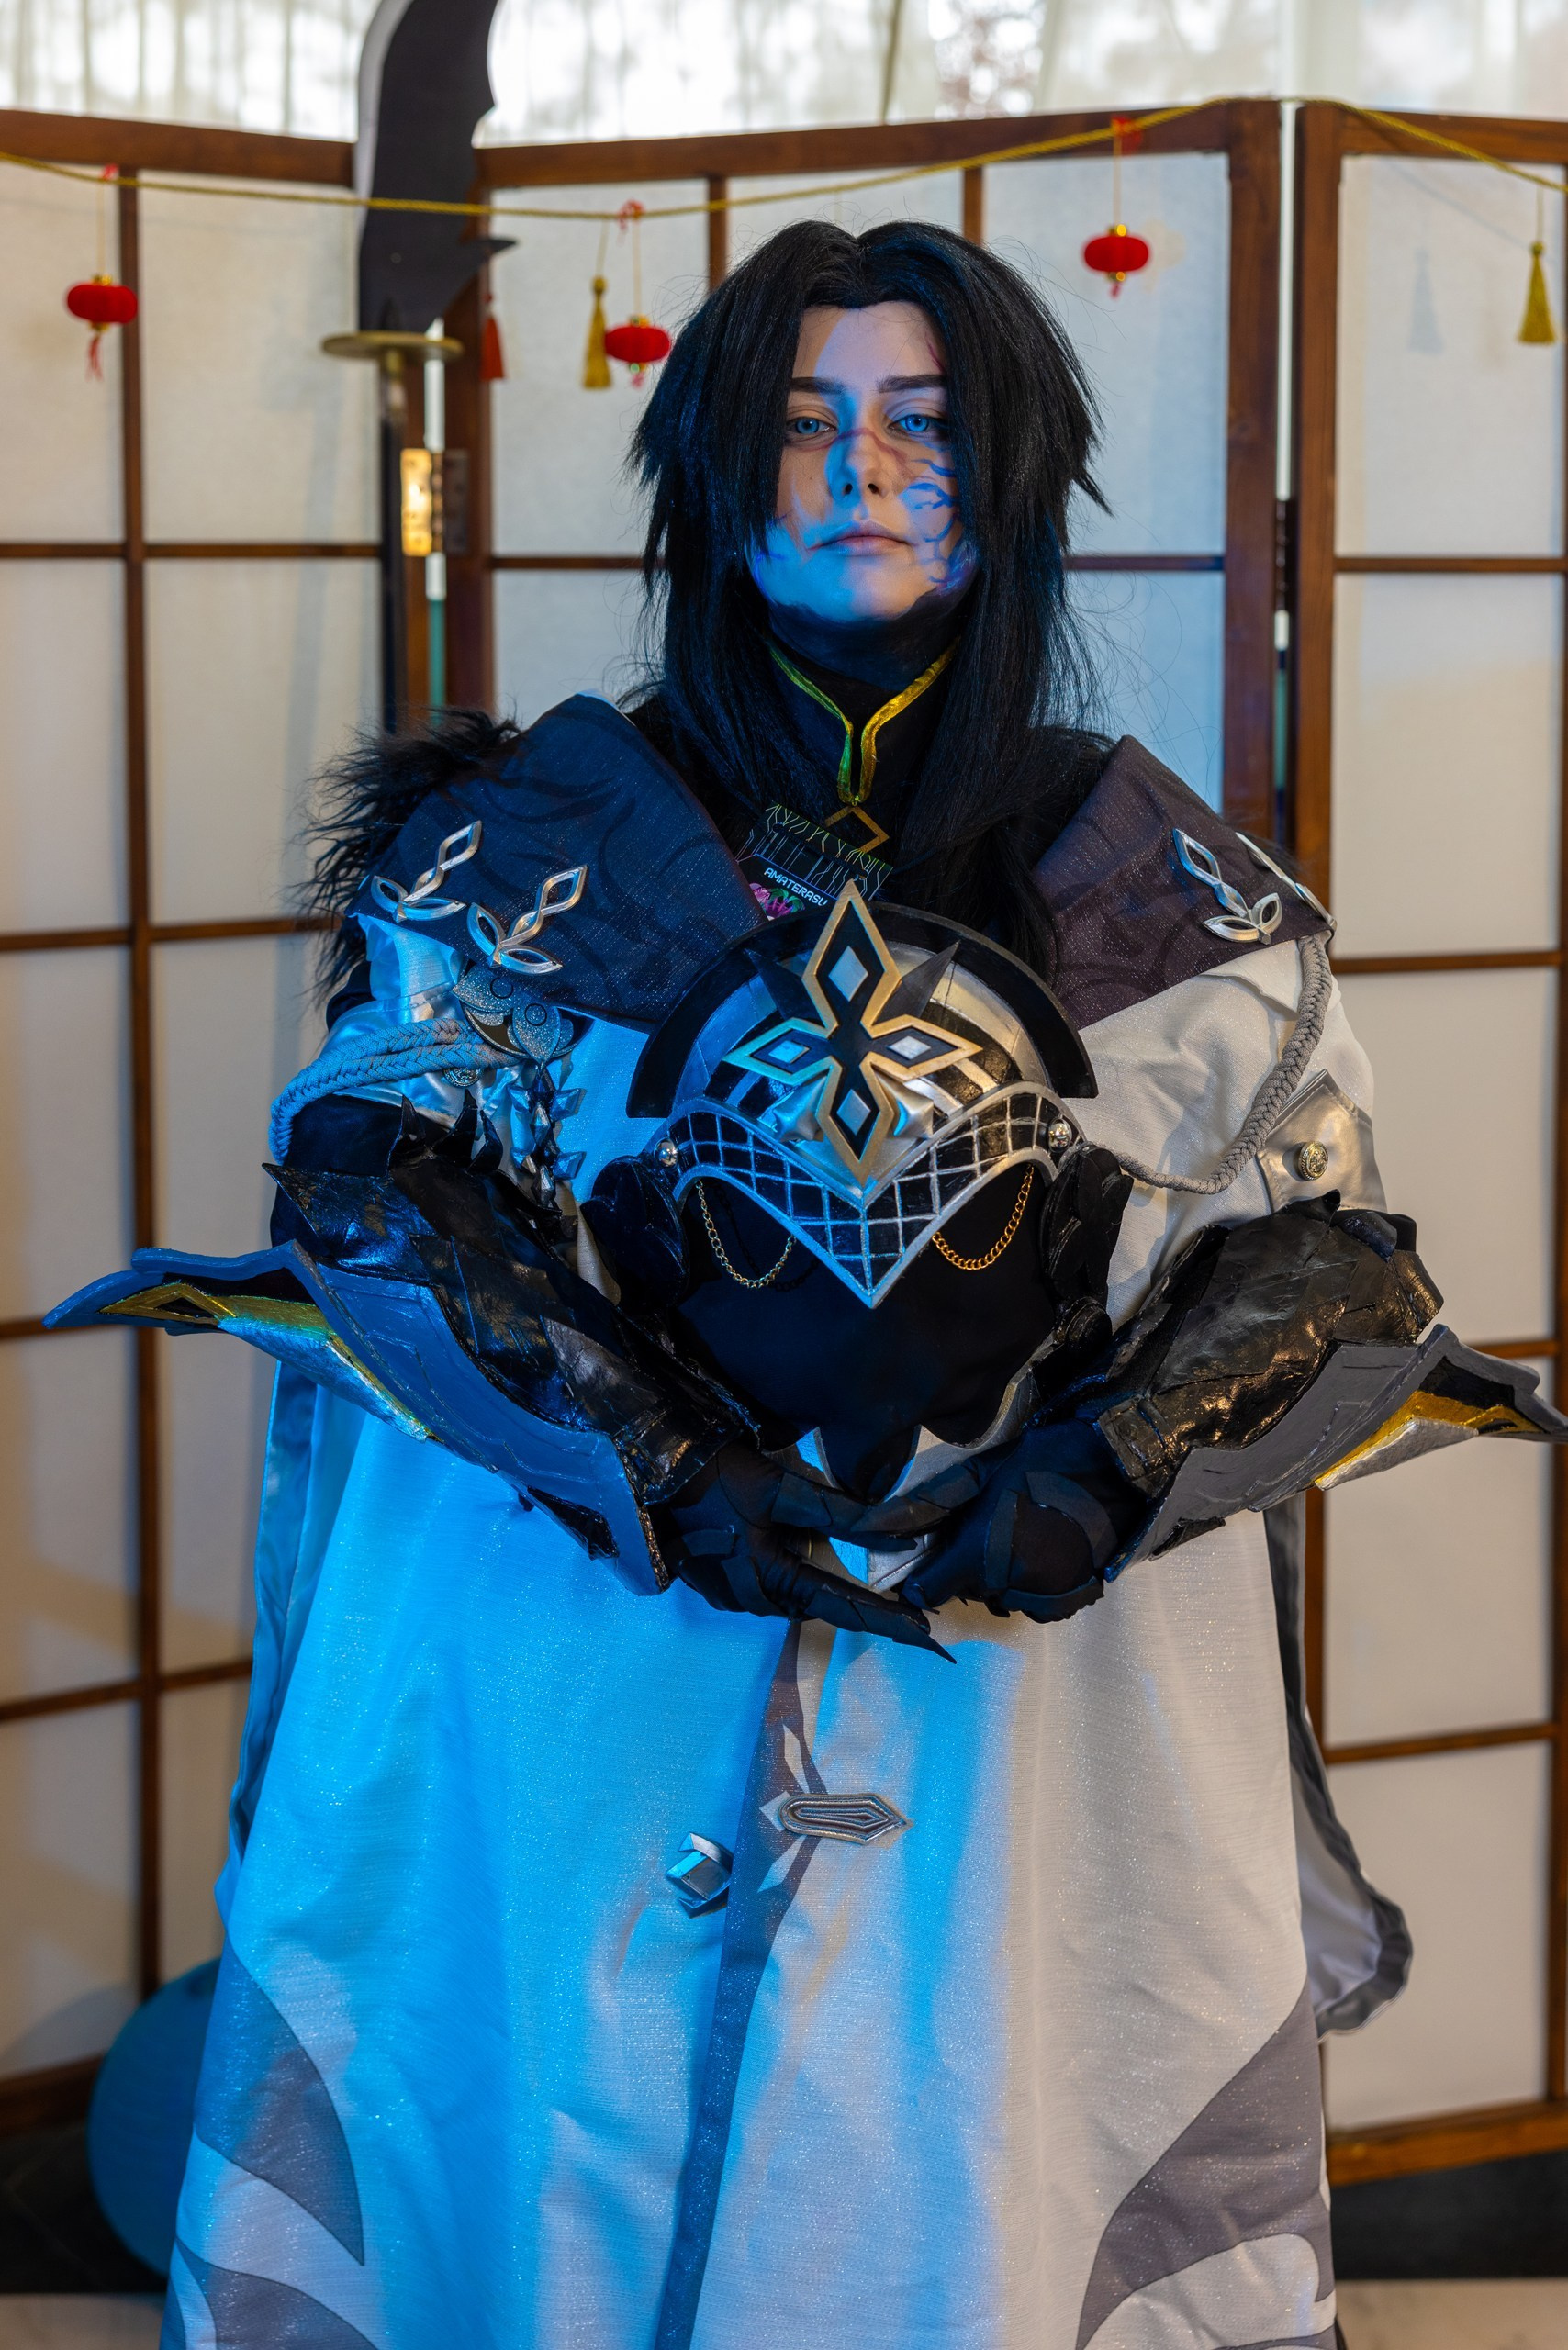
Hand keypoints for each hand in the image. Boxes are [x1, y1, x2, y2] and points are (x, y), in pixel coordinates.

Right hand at [657, 1443, 947, 1654]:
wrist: (646, 1470)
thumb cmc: (717, 1476)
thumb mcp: (783, 1489)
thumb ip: (843, 1515)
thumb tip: (901, 1535)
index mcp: (772, 1582)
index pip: (845, 1608)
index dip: (888, 1620)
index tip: (927, 1636)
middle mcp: (752, 1601)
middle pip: (816, 1598)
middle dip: (843, 1585)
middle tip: (869, 1568)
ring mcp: (728, 1596)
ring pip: (788, 1589)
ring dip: (805, 1570)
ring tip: (802, 1536)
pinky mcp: (711, 1583)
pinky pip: (762, 1582)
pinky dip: (779, 1565)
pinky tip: (771, 1536)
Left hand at [902, 1419, 1143, 1624]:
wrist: (1119, 1468)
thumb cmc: (1045, 1459)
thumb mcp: (982, 1473)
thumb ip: (934, 1505)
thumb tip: (882, 1525)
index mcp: (981, 1554)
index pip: (930, 1589)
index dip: (923, 1579)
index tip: (925, 1568)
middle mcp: (1009, 1584)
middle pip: (969, 1592)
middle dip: (967, 1570)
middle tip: (987, 1531)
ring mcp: (1045, 1596)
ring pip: (1003, 1598)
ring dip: (1001, 1578)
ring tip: (1018, 1538)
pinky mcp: (1074, 1598)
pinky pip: (1037, 1604)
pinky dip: (1033, 1587)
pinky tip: (1043, 1554)